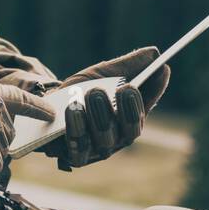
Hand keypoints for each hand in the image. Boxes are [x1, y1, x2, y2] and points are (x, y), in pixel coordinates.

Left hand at [42, 47, 169, 170]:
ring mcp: (99, 150)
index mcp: (130, 119)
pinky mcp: (76, 156)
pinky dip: (77, 126)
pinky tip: (74, 108)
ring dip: (101, 113)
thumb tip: (154, 53)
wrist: (50, 107)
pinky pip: (80, 147)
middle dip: (129, 107)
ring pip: (106, 137)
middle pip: (130, 129)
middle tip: (124, 87)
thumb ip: (128, 65)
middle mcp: (119, 138)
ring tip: (92, 92)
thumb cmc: (82, 90)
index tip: (158, 71)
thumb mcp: (103, 73)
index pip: (147, 107)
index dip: (154, 91)